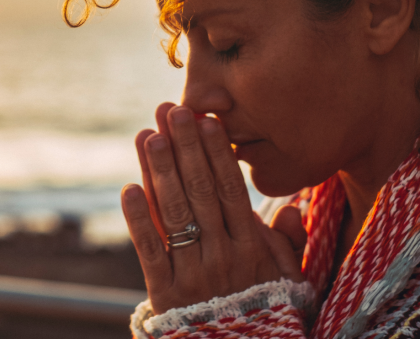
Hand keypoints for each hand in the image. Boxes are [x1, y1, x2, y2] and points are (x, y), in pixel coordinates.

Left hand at [122, 103, 304, 313]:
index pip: (230, 189)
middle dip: (184, 147)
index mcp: (252, 246)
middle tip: (171, 110)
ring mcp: (193, 274)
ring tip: (148, 135)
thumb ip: (290, 240)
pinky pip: (151, 252)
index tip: (206, 119)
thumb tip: (291, 207)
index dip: (216, 152)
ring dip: (159, 171)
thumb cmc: (267, 308)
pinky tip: (128, 188)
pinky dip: (138, 220)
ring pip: (174, 214)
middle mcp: (222, 256)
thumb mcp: (290, 276)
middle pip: (200, 192)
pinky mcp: (166, 294)